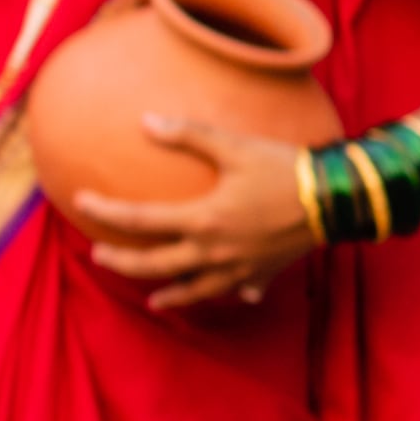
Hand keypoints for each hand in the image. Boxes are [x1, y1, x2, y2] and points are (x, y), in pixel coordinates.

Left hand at [64, 117, 322, 312]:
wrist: (339, 198)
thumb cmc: (285, 168)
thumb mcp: (235, 146)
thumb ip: (189, 135)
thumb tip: (145, 120)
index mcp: (202, 220)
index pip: (139, 220)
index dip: (105, 211)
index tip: (80, 201)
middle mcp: (215, 251)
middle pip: (155, 264)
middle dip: (123, 263)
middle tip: (98, 257)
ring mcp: (240, 268)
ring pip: (196, 288)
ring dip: (171, 294)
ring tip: (154, 299)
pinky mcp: (266, 273)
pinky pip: (241, 289)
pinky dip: (231, 293)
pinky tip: (233, 295)